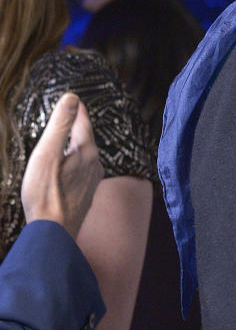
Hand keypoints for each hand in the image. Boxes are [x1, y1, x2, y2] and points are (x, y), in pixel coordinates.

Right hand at [21, 93, 102, 238]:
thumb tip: (72, 97)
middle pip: (86, 139)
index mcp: (87, 152)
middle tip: (74, 115)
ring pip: (86, 156)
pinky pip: (83, 171)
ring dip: (78, 145)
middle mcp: (95, 165)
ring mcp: (92, 181)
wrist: (54, 232)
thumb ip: (60, 125)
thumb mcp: (48, 153)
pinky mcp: (86, 194)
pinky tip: (71, 168)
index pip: (83, 123)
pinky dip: (76, 162)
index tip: (75, 100)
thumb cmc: (46, 193)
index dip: (77, 111)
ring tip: (71, 138)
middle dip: (78, 127)